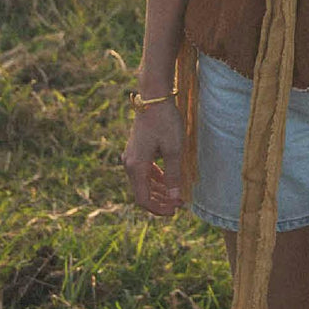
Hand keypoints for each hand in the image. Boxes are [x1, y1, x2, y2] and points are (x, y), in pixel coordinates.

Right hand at [121, 102, 184, 216]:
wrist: (154, 98)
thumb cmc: (165, 121)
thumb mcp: (173, 149)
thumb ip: (173, 175)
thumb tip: (174, 198)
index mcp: (136, 167)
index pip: (143, 199)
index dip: (158, 208)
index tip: (175, 210)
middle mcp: (129, 164)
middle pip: (142, 192)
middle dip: (161, 200)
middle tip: (179, 204)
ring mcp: (131, 156)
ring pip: (144, 182)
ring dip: (159, 190)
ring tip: (176, 194)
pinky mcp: (136, 149)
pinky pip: (145, 171)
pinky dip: (156, 178)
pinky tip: (168, 180)